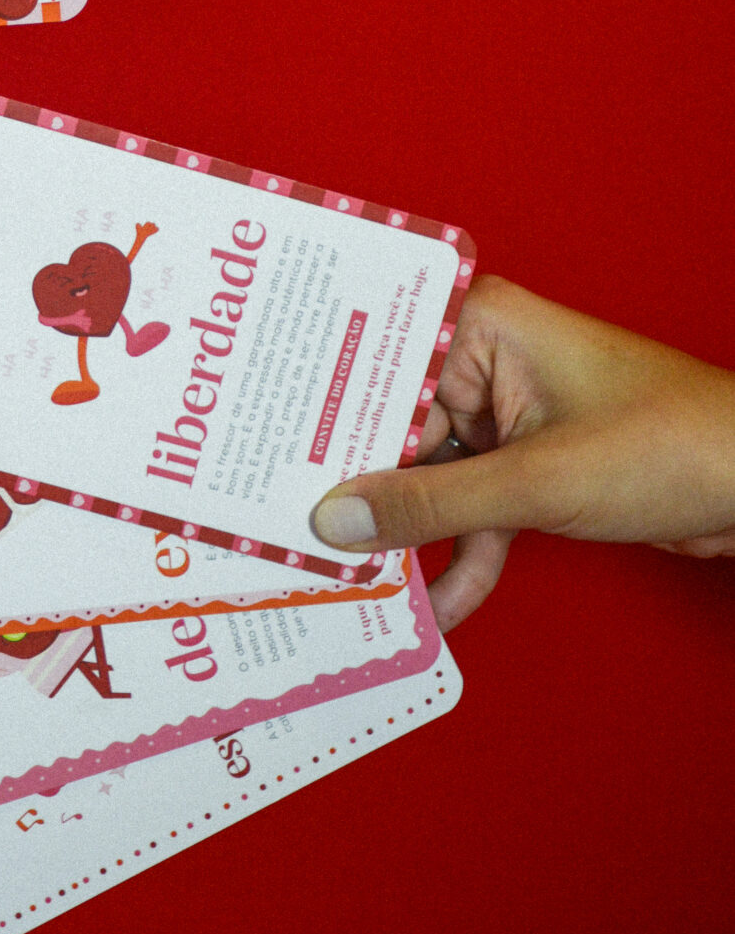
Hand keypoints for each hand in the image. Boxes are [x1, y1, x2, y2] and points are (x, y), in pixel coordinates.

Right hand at [310, 275, 734, 631]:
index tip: (265, 466)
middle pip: (398, 428)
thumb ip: (432, 505)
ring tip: (356, 585)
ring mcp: (513, 414)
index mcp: (483, 324)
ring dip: (411, 536)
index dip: (323, 419)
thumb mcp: (534, 482)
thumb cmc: (668, 444)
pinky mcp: (535, 464)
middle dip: (364, 492)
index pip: (379, 368)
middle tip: (298, 539)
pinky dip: (464, 555)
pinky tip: (439, 608)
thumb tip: (335, 520)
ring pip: (435, 478)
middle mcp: (489, 359)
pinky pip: (478, 509)